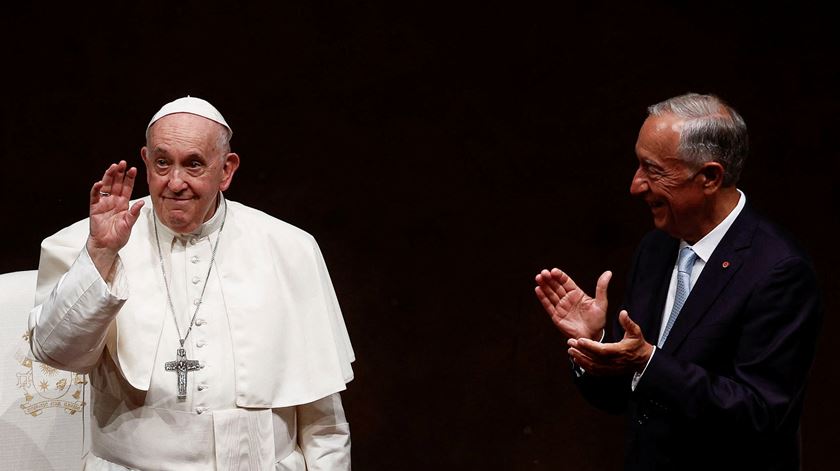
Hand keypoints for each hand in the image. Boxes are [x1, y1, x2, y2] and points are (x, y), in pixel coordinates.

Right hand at [86, 161, 144, 275]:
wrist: (107, 246)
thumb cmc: (118, 236)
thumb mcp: (129, 224)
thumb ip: (134, 213)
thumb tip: (141, 202)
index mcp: (123, 204)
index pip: (127, 188)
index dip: (130, 178)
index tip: (134, 169)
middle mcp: (113, 201)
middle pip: (116, 183)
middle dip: (119, 173)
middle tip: (122, 163)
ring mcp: (103, 203)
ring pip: (106, 186)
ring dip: (108, 176)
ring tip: (112, 167)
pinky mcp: (95, 208)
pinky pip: (95, 196)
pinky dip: (96, 189)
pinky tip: (99, 182)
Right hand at [535, 268, 610, 339]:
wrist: (592, 337)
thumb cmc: (598, 321)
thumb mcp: (601, 303)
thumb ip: (601, 288)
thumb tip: (608, 273)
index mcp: (577, 294)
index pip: (566, 282)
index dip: (560, 276)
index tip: (553, 271)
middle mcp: (567, 299)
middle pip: (556, 286)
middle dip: (549, 279)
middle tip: (543, 272)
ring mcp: (561, 307)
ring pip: (551, 294)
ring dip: (544, 286)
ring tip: (538, 277)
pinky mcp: (556, 316)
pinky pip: (548, 305)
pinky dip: (543, 298)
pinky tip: (538, 289)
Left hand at [567, 310, 653, 375]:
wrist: (643, 361)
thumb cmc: (638, 345)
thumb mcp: (635, 332)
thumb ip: (628, 323)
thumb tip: (623, 313)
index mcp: (619, 351)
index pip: (602, 350)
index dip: (590, 346)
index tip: (580, 340)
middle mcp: (614, 361)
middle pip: (594, 358)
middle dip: (581, 351)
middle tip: (570, 342)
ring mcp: (610, 368)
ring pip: (592, 366)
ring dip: (580, 359)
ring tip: (570, 350)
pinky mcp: (608, 371)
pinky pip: (594, 371)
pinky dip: (584, 366)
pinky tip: (577, 359)